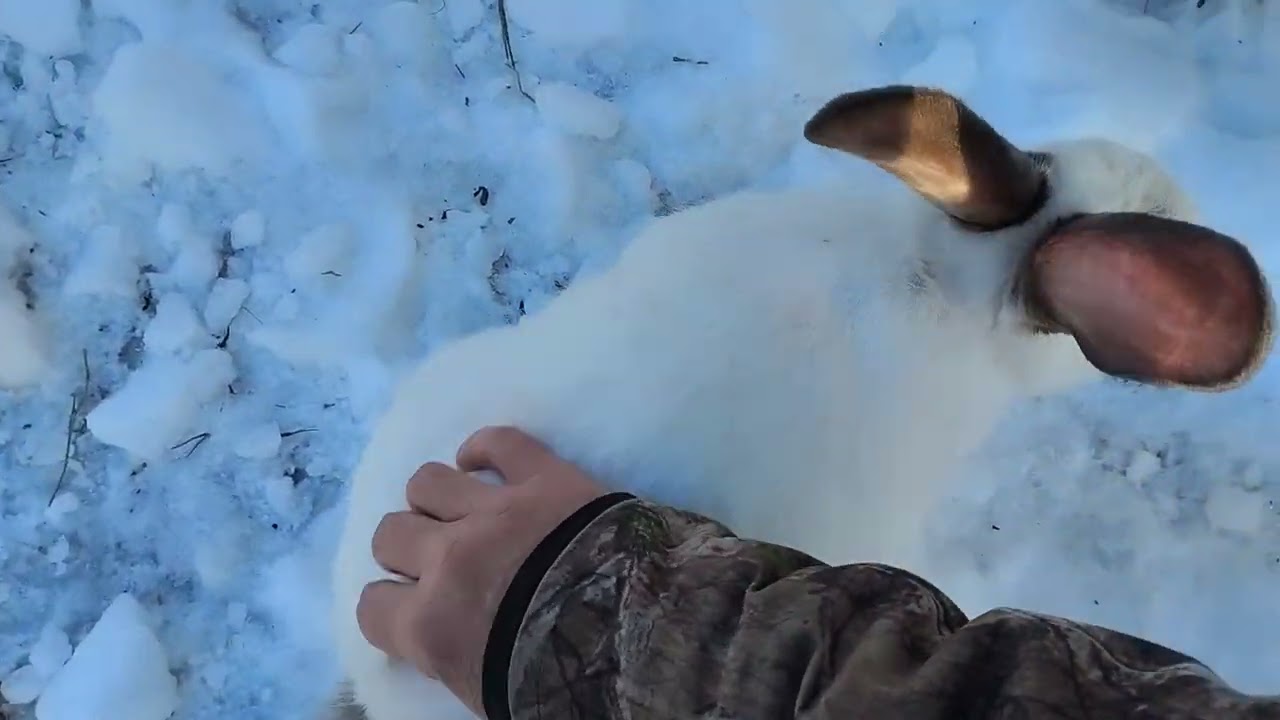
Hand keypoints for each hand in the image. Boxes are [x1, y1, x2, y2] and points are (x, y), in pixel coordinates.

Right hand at [356, 426, 608, 715]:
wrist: (643, 639)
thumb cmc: (565, 680)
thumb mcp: (489, 694)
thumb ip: (450, 656)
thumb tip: (442, 641)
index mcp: (431, 624)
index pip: (371, 606)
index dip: (388, 608)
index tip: (409, 611)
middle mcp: (449, 558)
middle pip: (391, 534)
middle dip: (407, 549)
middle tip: (434, 561)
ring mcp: (495, 509)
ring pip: (427, 481)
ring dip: (434, 498)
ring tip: (455, 512)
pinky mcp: (544, 476)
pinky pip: (499, 442)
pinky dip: (484, 448)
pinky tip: (480, 461)